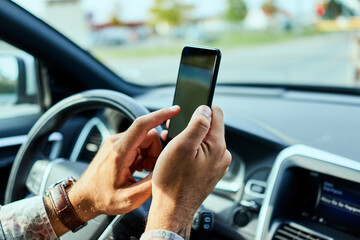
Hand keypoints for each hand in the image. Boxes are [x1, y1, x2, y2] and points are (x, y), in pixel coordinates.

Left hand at [66, 107, 179, 221]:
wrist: (85, 197)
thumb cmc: (103, 198)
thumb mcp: (130, 199)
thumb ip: (151, 184)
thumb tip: (166, 170)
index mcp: (119, 153)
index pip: (142, 125)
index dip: (160, 116)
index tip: (175, 110)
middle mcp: (116, 142)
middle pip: (148, 134)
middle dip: (156, 151)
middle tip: (149, 169)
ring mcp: (115, 141)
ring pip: (144, 138)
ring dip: (149, 153)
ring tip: (141, 170)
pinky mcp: (116, 144)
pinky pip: (137, 142)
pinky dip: (142, 153)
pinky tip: (136, 168)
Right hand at [145, 105, 231, 237]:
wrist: (172, 209)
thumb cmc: (173, 181)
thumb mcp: (182, 146)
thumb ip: (197, 124)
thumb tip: (206, 108)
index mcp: (218, 146)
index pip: (216, 113)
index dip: (200, 109)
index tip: (186, 115)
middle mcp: (222, 155)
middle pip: (209, 127)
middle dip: (192, 126)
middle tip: (175, 135)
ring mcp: (217, 165)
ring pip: (204, 141)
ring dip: (190, 140)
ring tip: (174, 148)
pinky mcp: (210, 172)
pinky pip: (203, 154)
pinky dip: (192, 152)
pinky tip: (179, 158)